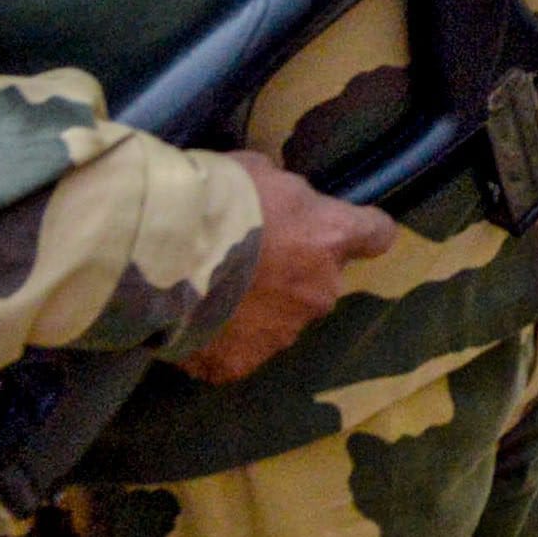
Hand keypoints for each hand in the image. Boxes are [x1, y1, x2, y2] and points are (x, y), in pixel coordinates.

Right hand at [182, 152, 401, 384]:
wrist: (162, 254)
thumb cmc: (215, 199)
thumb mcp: (259, 173)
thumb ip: (281, 196)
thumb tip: (279, 207)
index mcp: (330, 238)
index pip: (375, 234)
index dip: (361, 232)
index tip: (347, 231)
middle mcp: (320, 291)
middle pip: (320, 283)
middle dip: (292, 274)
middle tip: (248, 260)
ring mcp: (283, 332)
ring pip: (280, 319)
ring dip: (257, 309)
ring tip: (210, 293)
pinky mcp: (241, 363)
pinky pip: (238, 351)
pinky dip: (220, 340)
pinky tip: (192, 321)